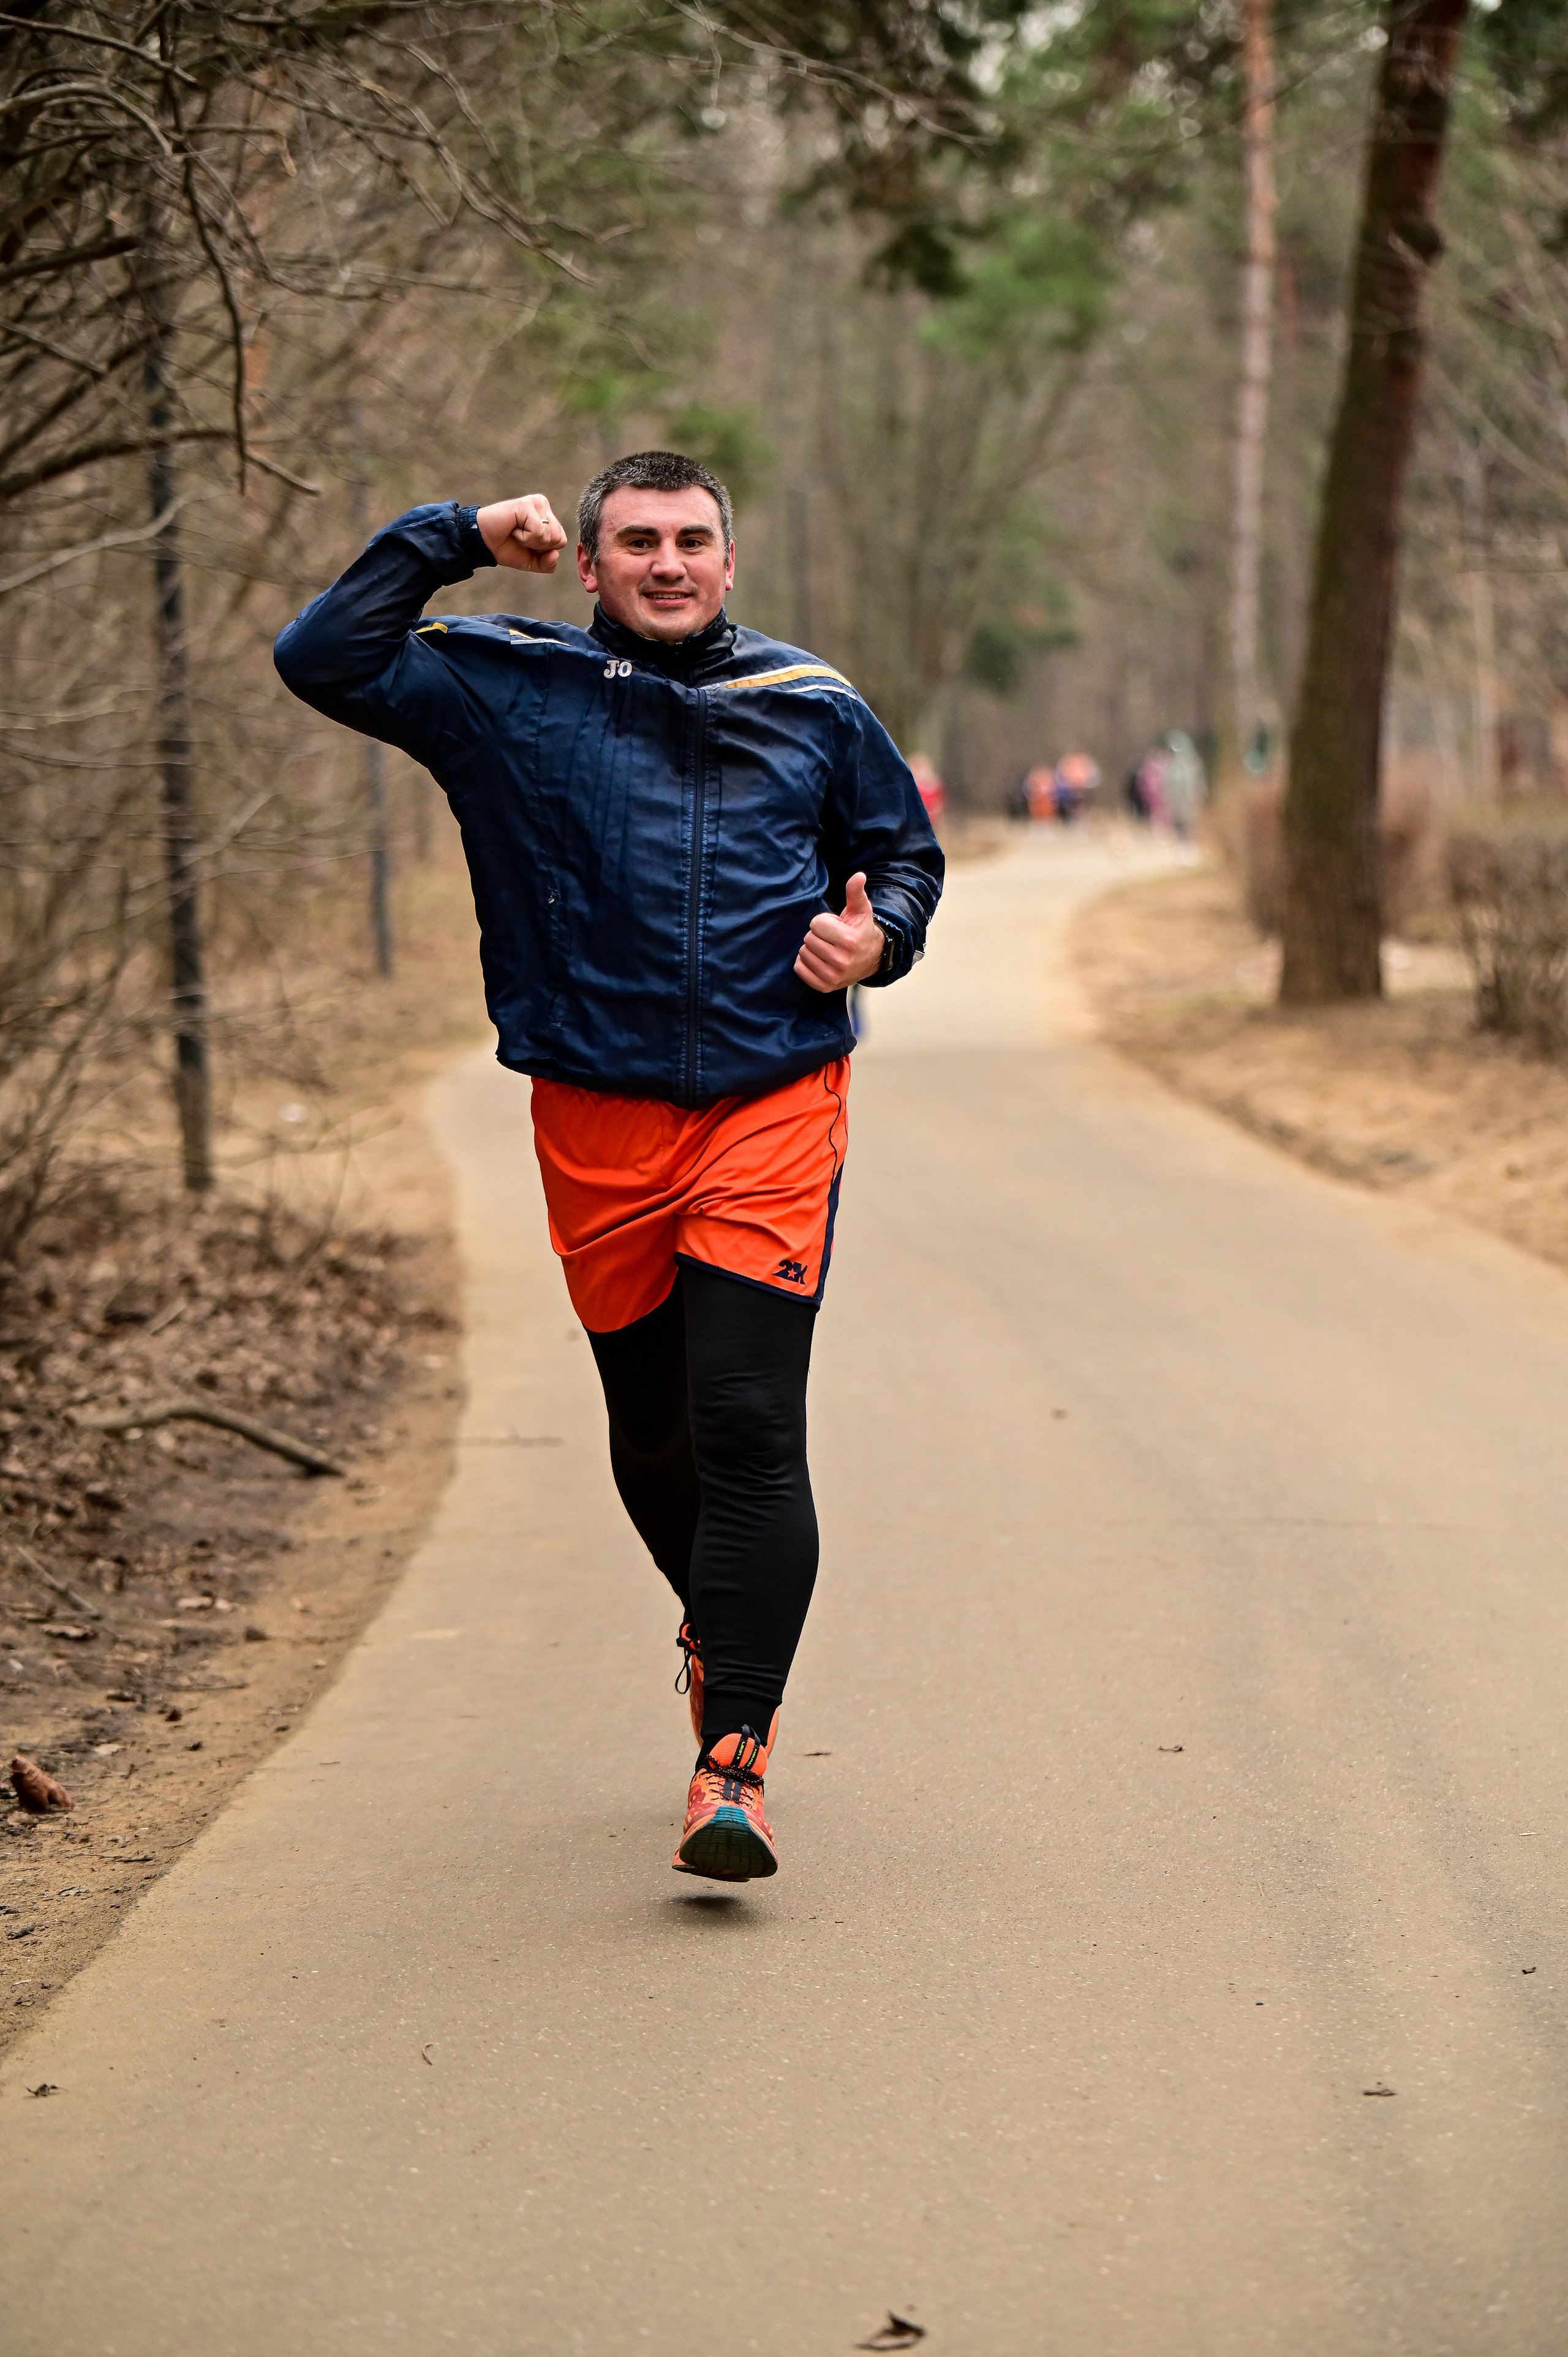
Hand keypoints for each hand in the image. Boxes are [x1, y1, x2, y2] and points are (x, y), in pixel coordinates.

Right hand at [476, 493, 567, 572]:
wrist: (484, 543)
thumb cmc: (506, 548)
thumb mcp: (531, 562)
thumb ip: (548, 564)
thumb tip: (555, 554)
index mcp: (547, 516)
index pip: (561, 541)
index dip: (544, 550)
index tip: (526, 543)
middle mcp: (543, 506)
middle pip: (558, 539)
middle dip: (538, 546)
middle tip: (520, 537)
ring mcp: (536, 503)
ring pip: (549, 535)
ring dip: (529, 541)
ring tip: (515, 531)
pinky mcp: (526, 504)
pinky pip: (537, 531)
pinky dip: (523, 537)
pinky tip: (513, 528)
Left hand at [794, 871, 884, 993]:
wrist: (871, 959)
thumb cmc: (861, 931)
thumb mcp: (860, 910)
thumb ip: (855, 892)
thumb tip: (859, 875)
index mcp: (849, 941)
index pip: (816, 924)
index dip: (824, 922)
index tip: (836, 927)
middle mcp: (841, 961)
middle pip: (808, 938)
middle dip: (818, 935)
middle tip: (832, 939)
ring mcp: (832, 976)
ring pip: (803, 953)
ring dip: (812, 949)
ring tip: (828, 949)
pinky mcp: (824, 986)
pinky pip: (799, 968)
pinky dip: (805, 963)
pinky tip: (820, 960)